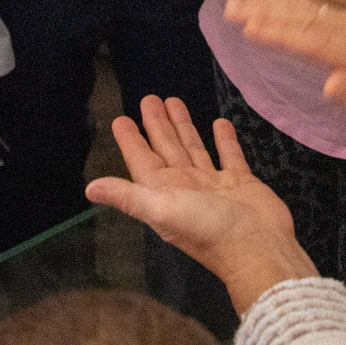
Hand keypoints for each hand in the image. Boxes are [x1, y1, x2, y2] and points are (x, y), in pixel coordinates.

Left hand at [85, 95, 317, 316]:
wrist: (256, 246)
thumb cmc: (206, 228)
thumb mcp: (162, 210)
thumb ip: (128, 196)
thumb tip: (89, 189)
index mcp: (163, 191)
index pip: (141, 160)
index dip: (130, 141)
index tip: (121, 119)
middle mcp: (185, 186)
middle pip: (166, 148)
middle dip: (156, 125)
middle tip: (149, 98)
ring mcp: (213, 183)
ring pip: (193, 148)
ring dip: (184, 127)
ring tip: (175, 101)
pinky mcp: (240, 181)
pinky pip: (228, 154)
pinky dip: (223, 140)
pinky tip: (220, 123)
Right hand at [225, 0, 345, 134]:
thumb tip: (330, 83)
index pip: (313, 38)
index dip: (279, 31)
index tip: (248, 26)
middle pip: (305, 15)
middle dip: (267, 10)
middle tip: (231, 8)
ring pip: (309, 7)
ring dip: (273, 3)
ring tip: (240, 3)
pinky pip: (317, 7)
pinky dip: (290, 4)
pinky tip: (270, 4)